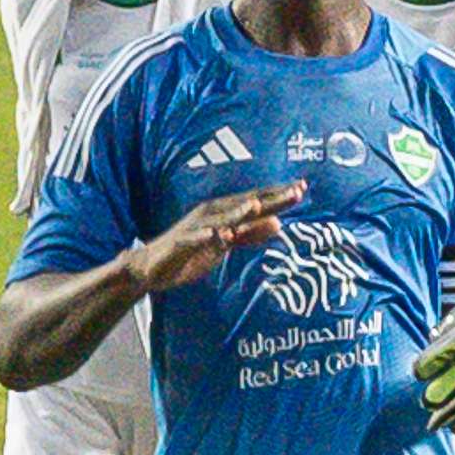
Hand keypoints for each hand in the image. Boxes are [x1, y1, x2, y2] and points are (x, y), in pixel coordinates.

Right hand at [123, 184, 302, 294]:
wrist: (151, 267)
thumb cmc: (190, 253)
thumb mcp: (227, 244)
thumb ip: (251, 234)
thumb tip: (279, 223)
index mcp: (223, 213)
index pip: (256, 201)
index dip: (278, 195)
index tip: (303, 187)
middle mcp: (210, 214)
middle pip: (243, 205)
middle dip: (268, 198)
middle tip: (295, 191)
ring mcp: (194, 228)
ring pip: (220, 218)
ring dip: (237, 212)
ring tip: (256, 206)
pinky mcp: (180, 243)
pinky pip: (194, 239)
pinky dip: (206, 236)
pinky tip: (218, 235)